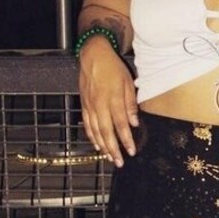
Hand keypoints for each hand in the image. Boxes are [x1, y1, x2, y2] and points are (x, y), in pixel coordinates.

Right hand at [78, 38, 137, 165]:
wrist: (93, 55)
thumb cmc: (113, 68)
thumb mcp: (128, 82)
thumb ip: (130, 104)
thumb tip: (134, 123)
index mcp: (113, 98)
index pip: (121, 124)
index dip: (126, 140)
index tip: (131, 151)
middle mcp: (100, 104)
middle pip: (107, 132)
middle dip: (113, 149)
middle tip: (120, 162)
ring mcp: (90, 105)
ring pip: (96, 131)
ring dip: (103, 146)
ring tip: (109, 158)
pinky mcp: (84, 104)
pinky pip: (87, 124)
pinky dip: (92, 136)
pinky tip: (97, 145)